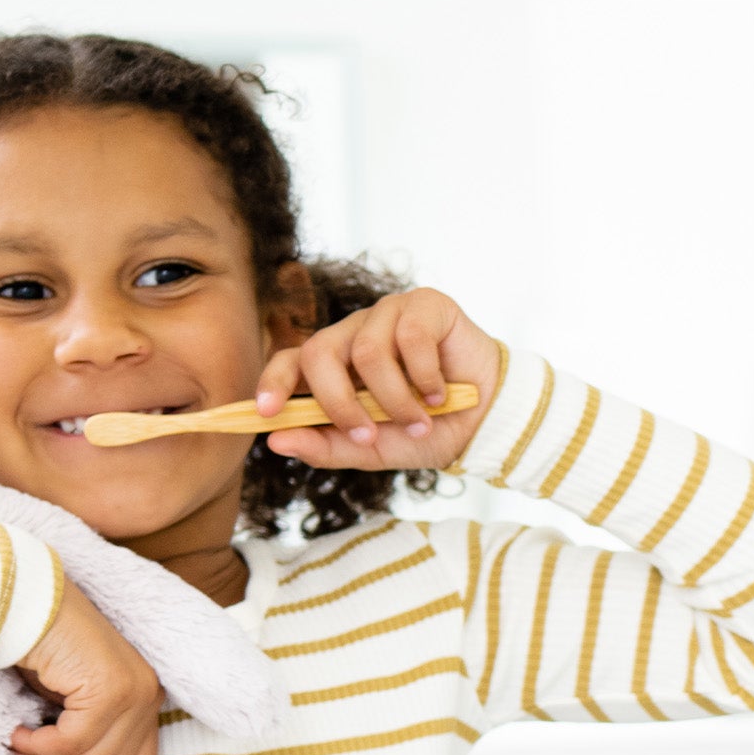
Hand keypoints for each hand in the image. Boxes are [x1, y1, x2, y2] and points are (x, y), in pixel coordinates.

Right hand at [10, 582, 162, 754]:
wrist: (26, 599)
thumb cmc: (41, 648)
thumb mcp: (69, 704)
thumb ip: (82, 738)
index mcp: (145, 701)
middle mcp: (149, 695)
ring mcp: (135, 691)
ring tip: (13, 749)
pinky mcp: (112, 688)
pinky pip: (73, 742)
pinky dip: (38, 746)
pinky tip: (16, 732)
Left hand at [256, 286, 502, 473]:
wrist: (487, 420)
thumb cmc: (425, 431)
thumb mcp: (373, 450)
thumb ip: (326, 446)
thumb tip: (276, 442)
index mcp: (333, 366)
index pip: (288, 361)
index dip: (272, 382)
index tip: (266, 414)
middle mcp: (353, 333)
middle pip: (319, 352)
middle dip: (338, 402)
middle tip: (366, 435)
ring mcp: (387, 314)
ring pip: (367, 350)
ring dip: (394, 399)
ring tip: (418, 421)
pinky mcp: (424, 304)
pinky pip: (409, 337)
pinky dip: (424, 376)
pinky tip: (440, 394)